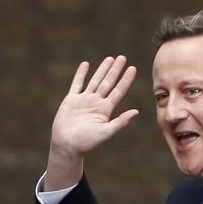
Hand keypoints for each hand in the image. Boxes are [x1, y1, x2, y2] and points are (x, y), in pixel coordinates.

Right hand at [45, 56, 138, 189]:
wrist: (66, 145)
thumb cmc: (86, 142)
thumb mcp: (105, 132)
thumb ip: (120, 122)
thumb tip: (136, 111)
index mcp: (105, 110)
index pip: (118, 91)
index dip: (125, 80)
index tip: (133, 68)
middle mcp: (96, 103)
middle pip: (108, 83)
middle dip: (115, 70)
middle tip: (122, 58)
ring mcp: (84, 100)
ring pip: (95, 81)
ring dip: (102, 70)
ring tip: (110, 58)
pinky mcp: (71, 100)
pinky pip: (77, 84)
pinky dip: (80, 74)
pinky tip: (86, 64)